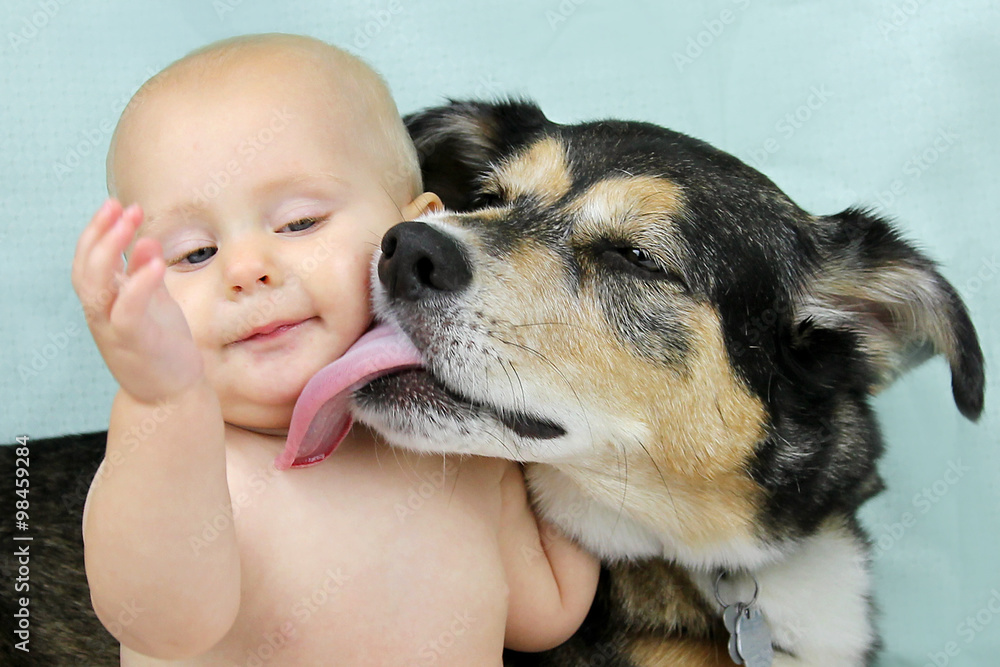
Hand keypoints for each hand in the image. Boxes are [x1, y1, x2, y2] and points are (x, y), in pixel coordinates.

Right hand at [72, 199, 203, 403]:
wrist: (170, 394)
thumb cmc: (161, 347)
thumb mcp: (153, 304)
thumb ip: (144, 275)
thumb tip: (145, 241)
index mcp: (104, 302)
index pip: (87, 261)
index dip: (97, 231)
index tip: (115, 204)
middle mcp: (101, 314)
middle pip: (85, 268)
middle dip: (101, 233)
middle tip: (122, 206)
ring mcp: (113, 329)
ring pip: (96, 287)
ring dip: (111, 250)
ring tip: (134, 224)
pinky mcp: (134, 343)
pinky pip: (127, 311)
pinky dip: (137, 285)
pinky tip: (154, 262)